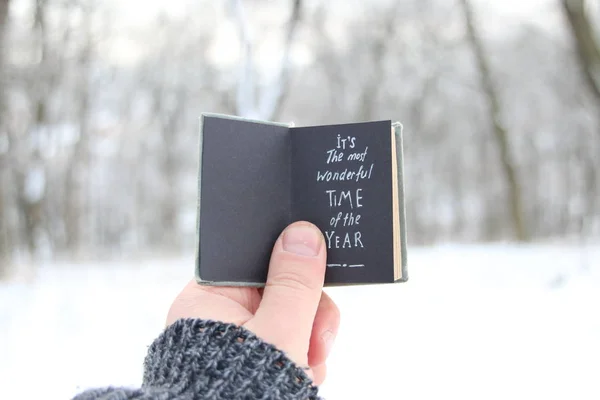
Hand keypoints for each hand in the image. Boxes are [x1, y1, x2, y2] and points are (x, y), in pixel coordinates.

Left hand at [166, 221, 339, 385]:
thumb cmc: (241, 394)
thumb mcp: (280, 333)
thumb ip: (295, 283)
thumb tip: (303, 233)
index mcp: (210, 298)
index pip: (255, 260)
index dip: (291, 266)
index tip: (318, 276)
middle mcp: (217, 315)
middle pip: (279, 290)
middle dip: (308, 317)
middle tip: (317, 343)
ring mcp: (233, 338)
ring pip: (288, 319)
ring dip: (308, 343)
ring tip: (307, 371)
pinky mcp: (246, 359)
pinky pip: (284, 343)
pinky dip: (300, 359)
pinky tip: (303, 378)